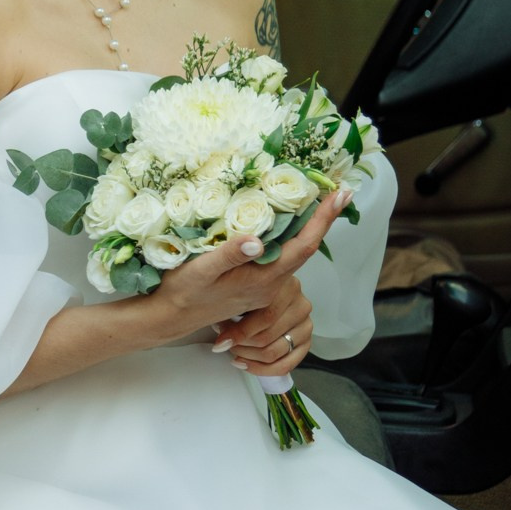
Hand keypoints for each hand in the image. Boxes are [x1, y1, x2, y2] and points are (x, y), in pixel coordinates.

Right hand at [142, 187, 345, 347]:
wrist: (169, 319)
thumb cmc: (182, 294)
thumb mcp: (201, 271)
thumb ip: (229, 255)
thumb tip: (257, 240)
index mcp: (263, 279)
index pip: (303, 245)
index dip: (323, 220)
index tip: (341, 195)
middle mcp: (270, 285)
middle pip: (306, 248)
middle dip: (324, 220)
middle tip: (340, 190)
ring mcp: (264, 287)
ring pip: (294, 253)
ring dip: (308, 228)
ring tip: (318, 200)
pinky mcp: (254, 285)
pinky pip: (280, 258)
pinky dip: (290, 237)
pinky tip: (286, 223)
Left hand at [210, 273, 312, 376]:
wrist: (274, 297)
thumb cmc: (256, 294)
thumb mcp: (247, 291)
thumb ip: (238, 302)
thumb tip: (220, 328)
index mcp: (289, 286)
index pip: (266, 316)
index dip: (240, 332)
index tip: (221, 339)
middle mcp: (301, 306)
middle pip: (267, 336)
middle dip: (240, 345)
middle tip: (225, 344)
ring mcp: (306, 326)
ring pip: (273, 352)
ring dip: (248, 356)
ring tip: (234, 351)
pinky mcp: (306, 344)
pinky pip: (284, 366)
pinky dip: (261, 369)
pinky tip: (245, 363)